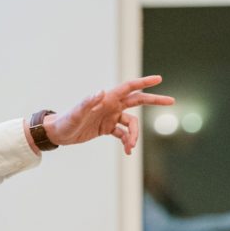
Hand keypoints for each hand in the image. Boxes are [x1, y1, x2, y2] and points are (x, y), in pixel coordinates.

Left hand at [42, 75, 173, 154]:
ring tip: (130, 147)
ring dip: (134, 136)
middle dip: (154, 100)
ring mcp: (110, 117)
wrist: (57, 134)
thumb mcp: (76, 113)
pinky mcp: (107, 128)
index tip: (159, 79)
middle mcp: (110, 106)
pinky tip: (127, 152)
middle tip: (171, 101)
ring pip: (132, 124)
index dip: (144, 83)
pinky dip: (127, 142)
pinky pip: (123, 134)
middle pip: (137, 101)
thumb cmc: (66, 121)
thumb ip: (88, 102)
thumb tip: (101, 92)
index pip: (129, 88)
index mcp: (106, 99)